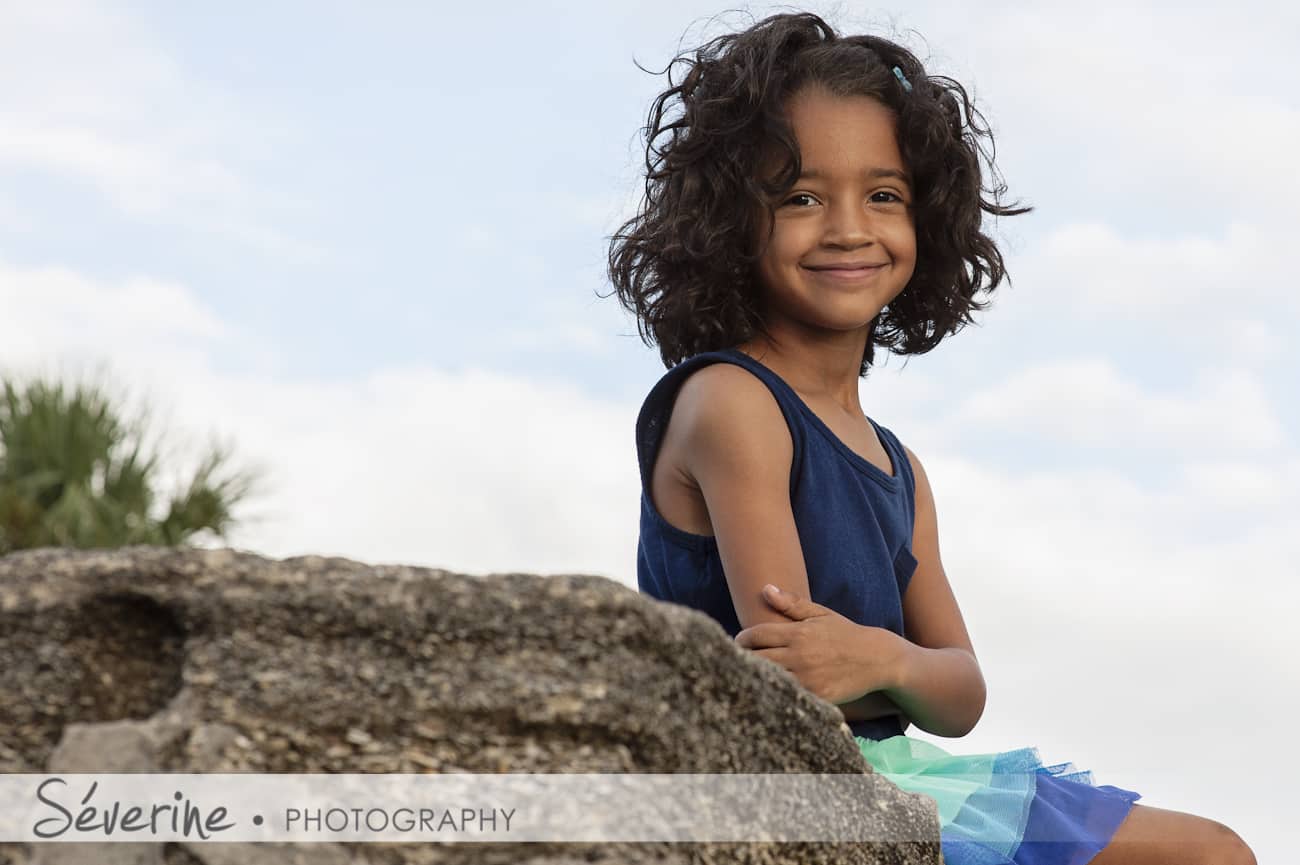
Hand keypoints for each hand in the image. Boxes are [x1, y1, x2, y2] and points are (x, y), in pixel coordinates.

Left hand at [734, 584, 905, 705]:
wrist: (877, 658)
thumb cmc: (845, 634)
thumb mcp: (821, 614)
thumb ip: (791, 603)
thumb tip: (765, 589)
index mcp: (797, 634)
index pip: (755, 635)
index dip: (741, 640)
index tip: (738, 643)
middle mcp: (799, 656)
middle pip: (756, 659)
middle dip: (743, 659)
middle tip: (737, 661)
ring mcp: (808, 679)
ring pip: (769, 680)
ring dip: (757, 678)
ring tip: (749, 677)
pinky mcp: (818, 697)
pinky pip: (788, 698)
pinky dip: (777, 695)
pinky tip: (772, 693)